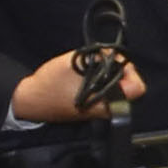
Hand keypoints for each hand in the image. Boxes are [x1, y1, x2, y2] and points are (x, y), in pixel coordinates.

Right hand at [11, 47, 141, 121]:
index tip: (115, 62)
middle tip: (99, 58)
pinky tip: (86, 73)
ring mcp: (98, 110)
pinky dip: (99, 79)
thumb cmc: (52, 84)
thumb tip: (115, 57)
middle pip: (127, 85)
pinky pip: (104, 90)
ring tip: (90, 64)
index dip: (130, 71)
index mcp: (107, 104)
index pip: (137, 88)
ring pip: (115, 86)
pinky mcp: (90, 106)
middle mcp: (107, 110)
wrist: (30, 100)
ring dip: (106, 72)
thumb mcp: (78, 63)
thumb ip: (101, 59)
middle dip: (116, 68)